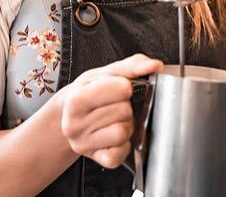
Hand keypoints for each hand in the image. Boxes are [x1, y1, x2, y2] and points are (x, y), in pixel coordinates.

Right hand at [59, 54, 161, 168]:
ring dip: (125, 124)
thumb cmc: (89, 92)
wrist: (69, 114)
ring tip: (114, 120)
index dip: (124, 87)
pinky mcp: (96, 159)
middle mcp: (74, 124)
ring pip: (123, 132)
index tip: (115, 89)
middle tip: (113, 106)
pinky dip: (124, 144)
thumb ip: (132, 65)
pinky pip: (121, 153)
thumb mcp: (104, 73)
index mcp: (75, 99)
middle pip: (124, 111)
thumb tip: (156, 65)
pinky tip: (113, 135)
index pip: (121, 89)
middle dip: (124, 106)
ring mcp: (83, 144)